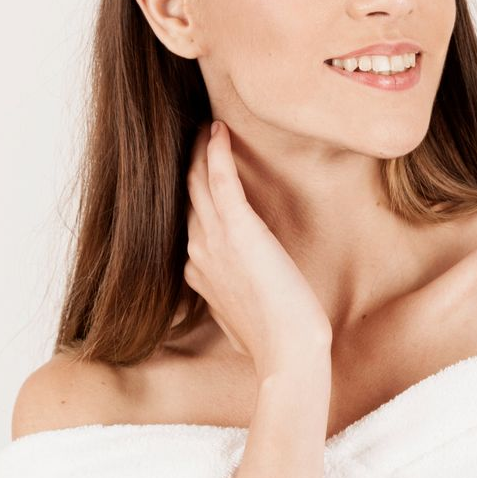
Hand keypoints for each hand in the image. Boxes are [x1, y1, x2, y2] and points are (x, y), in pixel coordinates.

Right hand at [184, 119, 331, 379]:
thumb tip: (239, 294)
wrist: (288, 352)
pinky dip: (217, 153)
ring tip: (204, 125)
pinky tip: (218, 130)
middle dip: (190, 164)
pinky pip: (221, 182)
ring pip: (198, 183)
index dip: (192, 192)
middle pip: (187, 196)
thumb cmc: (276, 338)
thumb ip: (234, 293)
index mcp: (199, 270)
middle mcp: (198, 252)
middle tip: (194, 133)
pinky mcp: (238, 232)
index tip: (198, 169)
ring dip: (200, 151)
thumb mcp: (245, 312)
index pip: (190, 219)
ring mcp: (214, 242)